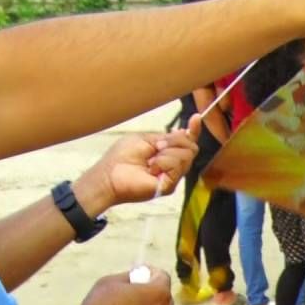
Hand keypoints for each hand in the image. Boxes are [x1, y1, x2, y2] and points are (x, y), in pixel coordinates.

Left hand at [74, 116, 200, 211]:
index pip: (186, 142)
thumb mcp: (145, 139)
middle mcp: (172, 165)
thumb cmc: (121, 157)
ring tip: (150, 160)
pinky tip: (152, 168)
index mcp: (166, 152)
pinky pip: (177, 168)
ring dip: (167, 154)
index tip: (196, 118)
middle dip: (175, 141)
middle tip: (157, 146)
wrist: (109, 175)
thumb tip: (184, 132)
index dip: (193, 130)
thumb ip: (166, 137)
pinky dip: (163, 163)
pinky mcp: (169, 186)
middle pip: (190, 147)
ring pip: (186, 156)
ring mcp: (172, 176)